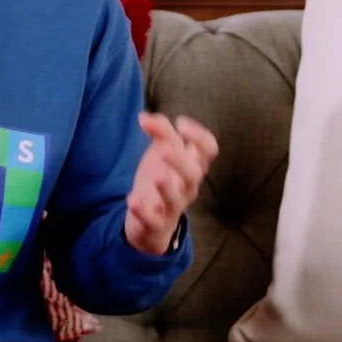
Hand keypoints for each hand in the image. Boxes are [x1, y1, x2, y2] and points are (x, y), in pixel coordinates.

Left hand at [125, 113, 215, 255]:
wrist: (151, 224)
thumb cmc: (161, 180)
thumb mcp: (161, 153)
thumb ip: (159, 132)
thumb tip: (144, 116)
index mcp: (193, 166)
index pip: (209, 150)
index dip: (200, 136)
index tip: (181, 123)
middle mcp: (187, 187)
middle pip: (194, 175)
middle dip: (180, 161)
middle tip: (163, 149)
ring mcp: (173, 207)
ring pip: (176, 200)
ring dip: (166, 187)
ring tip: (156, 176)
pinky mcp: (156, 224)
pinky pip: (154, 221)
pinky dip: (143, 212)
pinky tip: (132, 199)